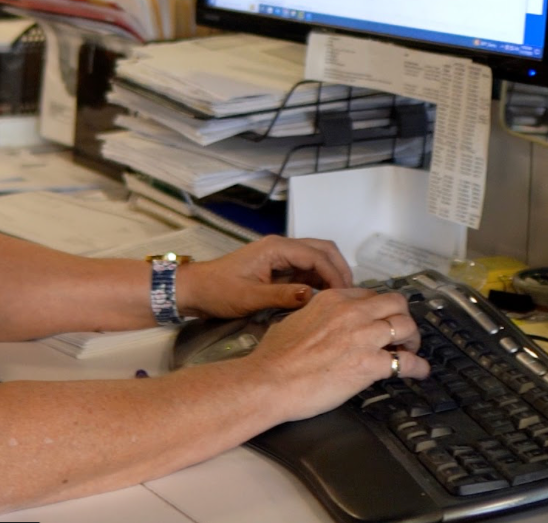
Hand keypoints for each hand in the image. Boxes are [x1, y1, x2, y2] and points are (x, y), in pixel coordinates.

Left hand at [177, 235, 352, 319]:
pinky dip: (319, 281)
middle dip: (339, 269)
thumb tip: (312, 297)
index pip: (316, 255)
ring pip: (316, 258)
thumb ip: (283, 296)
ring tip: (341, 300)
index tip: (346, 296)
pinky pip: (306, 269)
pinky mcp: (278, 267)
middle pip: (322, 249)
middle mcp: (281, 247)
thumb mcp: (251, 298)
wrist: (197, 290)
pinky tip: (324, 299)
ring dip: (331, 274)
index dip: (334, 274)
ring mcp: (280, 256)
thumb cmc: (220, 292)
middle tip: (350, 295)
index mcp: (276, 248)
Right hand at [248, 287, 427, 422]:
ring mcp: (363, 337)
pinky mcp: (369, 364)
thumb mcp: (294, 319)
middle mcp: (352, 313)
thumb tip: (319, 323)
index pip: (370, 295)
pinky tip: (420, 372)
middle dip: (402, 316)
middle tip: (401, 332)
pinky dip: (418, 367)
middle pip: (395, 303)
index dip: (379, 309)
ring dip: (412, 339)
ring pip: (406, 326)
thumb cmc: (274, 356)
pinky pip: (405, 362)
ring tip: (410, 350)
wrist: (271, 380)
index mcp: (333, 299)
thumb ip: (314, 315)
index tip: (381, 319)